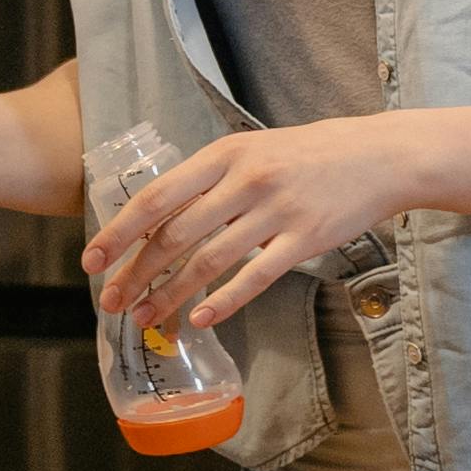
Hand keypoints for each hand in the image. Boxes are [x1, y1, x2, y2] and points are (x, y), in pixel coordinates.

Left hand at [86, 117, 417, 332]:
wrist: (378, 156)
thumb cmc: (309, 155)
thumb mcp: (252, 150)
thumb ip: (209, 179)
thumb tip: (159, 217)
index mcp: (225, 155)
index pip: (157, 196)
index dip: (119, 232)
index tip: (92, 259)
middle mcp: (245, 180)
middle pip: (175, 234)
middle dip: (136, 273)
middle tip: (111, 301)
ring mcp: (276, 210)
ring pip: (208, 261)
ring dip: (170, 295)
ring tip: (146, 318)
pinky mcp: (304, 239)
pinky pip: (254, 276)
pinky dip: (223, 302)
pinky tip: (201, 320)